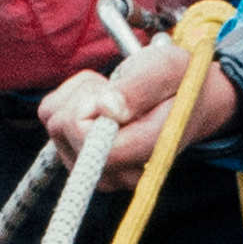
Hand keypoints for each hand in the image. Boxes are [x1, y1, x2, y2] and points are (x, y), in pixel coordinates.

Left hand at [39, 41, 239, 192]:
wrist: (192, 99)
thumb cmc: (182, 83)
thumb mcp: (167, 70)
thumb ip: (139, 89)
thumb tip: (106, 108)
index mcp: (143, 154)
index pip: (87, 138)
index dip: (88, 105)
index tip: (112, 90)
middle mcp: (117, 173)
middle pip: (64, 129)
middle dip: (85, 95)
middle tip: (119, 89)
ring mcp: (96, 170)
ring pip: (54, 122)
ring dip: (79, 95)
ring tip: (115, 94)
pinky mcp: (80, 158)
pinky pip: (50, 118)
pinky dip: (70, 99)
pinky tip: (100, 99)